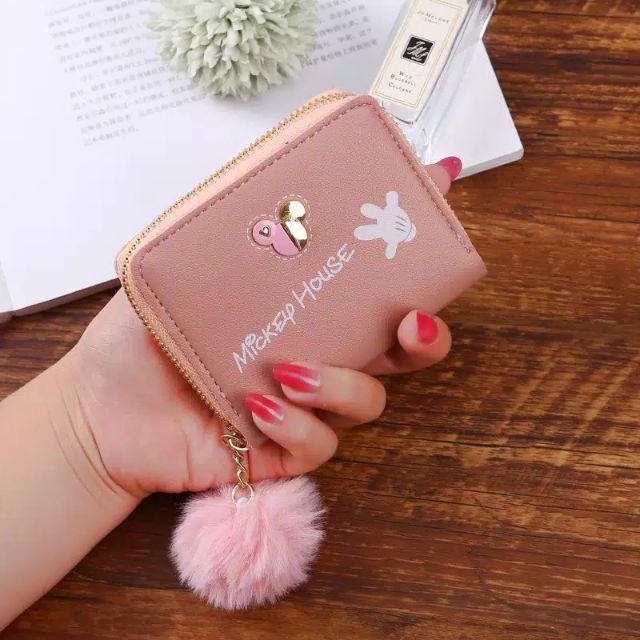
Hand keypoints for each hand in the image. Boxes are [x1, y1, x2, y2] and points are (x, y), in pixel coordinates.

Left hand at [63, 162, 455, 499]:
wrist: (102, 410)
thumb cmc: (142, 338)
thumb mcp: (179, 268)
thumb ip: (224, 230)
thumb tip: (262, 182)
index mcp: (303, 309)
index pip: (371, 277)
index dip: (412, 236)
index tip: (440, 184)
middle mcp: (317, 354)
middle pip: (400, 349)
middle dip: (426, 335)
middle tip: (410, 320)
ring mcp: (306, 405)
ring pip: (369, 400)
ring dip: (343, 384)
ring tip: (292, 369)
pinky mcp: (285, 449)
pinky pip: (320, 445)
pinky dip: (299, 426)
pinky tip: (259, 408)